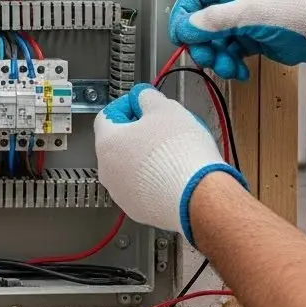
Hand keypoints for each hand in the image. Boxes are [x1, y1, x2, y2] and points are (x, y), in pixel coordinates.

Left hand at [94, 84, 245, 243]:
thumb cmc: (179, 153)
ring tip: (172, 152)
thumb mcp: (165, 109)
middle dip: (138, 133)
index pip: (107, 116)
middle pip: (118, 144)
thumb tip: (141, 96)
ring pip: (129, 168)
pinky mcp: (138, 210)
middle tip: (162, 128)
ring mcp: (121, 194)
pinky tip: (174, 173)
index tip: (143, 105)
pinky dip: (153, 179)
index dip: (127, 106)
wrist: (197, 196)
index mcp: (107, 143)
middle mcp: (108, 171)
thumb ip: (147, 97)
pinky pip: (142, 188)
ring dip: (145, 158)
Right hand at [169, 0, 305, 80]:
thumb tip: (186, 26)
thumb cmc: (302, 10)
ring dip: (217, 57)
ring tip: (229, 67)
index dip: (185, 15)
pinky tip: (240, 71)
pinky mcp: (254, 39)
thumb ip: (216, 19)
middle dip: (202, 42)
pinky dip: (231, 64)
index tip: (181, 37)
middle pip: (202, 21)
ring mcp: (245, 20)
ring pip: (215, 40)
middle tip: (208, 58)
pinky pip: (230, 52)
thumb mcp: (253, 12)